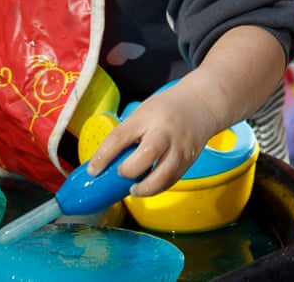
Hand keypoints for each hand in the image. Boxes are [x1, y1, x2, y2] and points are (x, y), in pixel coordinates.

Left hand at [85, 82, 218, 197]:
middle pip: (146, 154)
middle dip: (129, 170)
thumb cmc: (166, 109)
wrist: (200, 103)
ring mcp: (179, 147)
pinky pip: (171, 180)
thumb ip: (128, 134)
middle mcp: (164, 131)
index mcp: (147, 116)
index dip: (104, 156)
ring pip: (163, 174)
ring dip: (145, 188)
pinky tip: (148, 186)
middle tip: (120, 173)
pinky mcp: (188, 160)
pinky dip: (157, 188)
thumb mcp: (143, 112)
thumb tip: (105, 161)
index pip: (121, 136)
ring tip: (134, 188)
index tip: (93, 170)